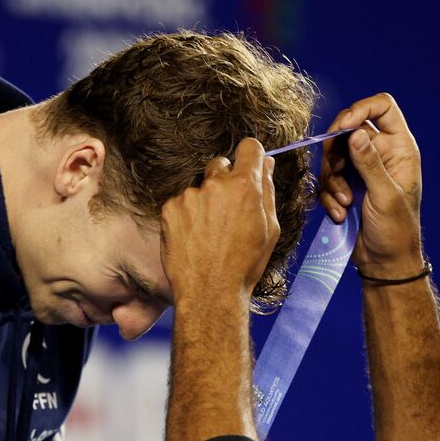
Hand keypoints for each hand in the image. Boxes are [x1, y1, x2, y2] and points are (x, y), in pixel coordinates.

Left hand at [161, 138, 278, 307]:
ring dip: (205, 202)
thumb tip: (266, 165)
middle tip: (227, 212)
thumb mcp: (269, 230)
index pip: (248, 148)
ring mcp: (190, 196)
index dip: (250, 156)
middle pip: (221, 164)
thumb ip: (267, 192)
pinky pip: (181, 203)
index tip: (248, 166)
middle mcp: (216, 185)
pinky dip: (186, 216)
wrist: (210, 292)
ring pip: (200, 188)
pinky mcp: (170, 209)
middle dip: (225, 181)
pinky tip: (194, 238)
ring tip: (209, 233)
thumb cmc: (244, 265)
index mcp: (245, 187)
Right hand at [318, 93, 423, 277]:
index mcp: (399, 148)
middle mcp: (381, 153)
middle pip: (348, 129)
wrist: (385, 263)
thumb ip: (370, 164)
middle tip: (334, 171)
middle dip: (336, 151)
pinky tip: (340, 214)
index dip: (360, 109)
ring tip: (344, 204)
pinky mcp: (346, 186)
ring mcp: (362, 169)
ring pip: (334, 155)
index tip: (342, 127)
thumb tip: (356, 133)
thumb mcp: (386, 196)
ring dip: (332, 179)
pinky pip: (328, 179)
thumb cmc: (397, 231)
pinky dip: (329, 196)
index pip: (382, 107)